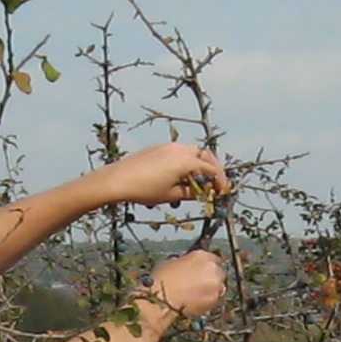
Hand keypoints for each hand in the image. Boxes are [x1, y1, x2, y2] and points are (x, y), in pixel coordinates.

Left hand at [92, 143, 229, 207]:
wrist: (118, 179)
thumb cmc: (145, 190)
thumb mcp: (171, 195)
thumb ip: (190, 192)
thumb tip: (202, 193)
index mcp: (186, 161)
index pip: (211, 169)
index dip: (219, 180)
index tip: (222, 191)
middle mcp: (180, 149)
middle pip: (205, 155)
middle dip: (212, 168)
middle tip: (215, 182)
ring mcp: (168, 146)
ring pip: (192, 152)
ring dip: (199, 164)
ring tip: (198, 181)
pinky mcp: (158, 148)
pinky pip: (179, 152)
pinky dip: (186, 161)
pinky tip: (181, 175)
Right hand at [144, 250, 226, 317]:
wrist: (162, 299)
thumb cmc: (162, 280)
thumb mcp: (172, 262)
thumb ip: (186, 262)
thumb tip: (188, 267)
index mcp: (201, 255)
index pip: (213, 258)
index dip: (207, 267)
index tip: (204, 272)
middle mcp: (212, 267)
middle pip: (218, 273)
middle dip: (211, 278)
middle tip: (200, 285)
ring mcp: (215, 284)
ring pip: (219, 287)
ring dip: (211, 290)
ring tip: (198, 295)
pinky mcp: (214, 299)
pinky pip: (215, 300)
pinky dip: (208, 302)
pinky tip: (197, 303)